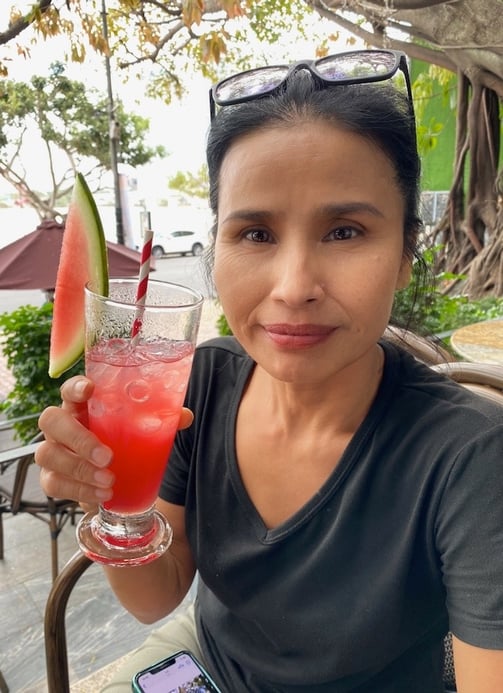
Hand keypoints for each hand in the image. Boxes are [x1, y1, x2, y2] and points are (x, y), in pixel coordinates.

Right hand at [35, 376, 193, 505]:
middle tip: (107, 456)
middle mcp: (62, 425)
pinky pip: (53, 483)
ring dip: (80, 469)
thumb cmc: (123, 445)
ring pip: (47, 454)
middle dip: (77, 438)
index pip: (68, 389)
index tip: (89, 389)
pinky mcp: (52, 477)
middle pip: (50, 420)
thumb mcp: (142, 432)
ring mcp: (52, 451)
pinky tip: (102, 495)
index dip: (74, 387)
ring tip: (109, 480)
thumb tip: (184, 416)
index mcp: (82, 407)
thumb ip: (161, 421)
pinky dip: (79, 490)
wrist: (114, 481)